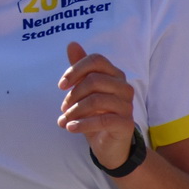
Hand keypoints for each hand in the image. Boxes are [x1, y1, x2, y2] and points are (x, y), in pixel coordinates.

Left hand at [58, 40, 137, 169]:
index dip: (75, 69)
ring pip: (97, 100)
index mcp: (114, 75)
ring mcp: (127, 106)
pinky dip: (83, 124)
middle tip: (63, 109)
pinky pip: (103, 120)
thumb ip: (80, 69)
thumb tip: (72, 43)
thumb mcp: (84, 91)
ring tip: (64, 121)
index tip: (61, 86)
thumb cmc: (96, 114)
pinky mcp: (126, 124)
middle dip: (73, 95)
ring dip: (74, 111)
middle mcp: (124, 87)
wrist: (109, 145)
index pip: (96, 60)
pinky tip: (70, 128)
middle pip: (94, 80)